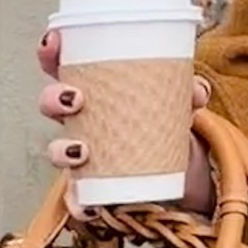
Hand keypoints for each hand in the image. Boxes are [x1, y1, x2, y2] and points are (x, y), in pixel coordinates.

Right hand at [37, 29, 215, 211]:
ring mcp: (82, 152)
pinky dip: (78, 202)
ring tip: (82, 150)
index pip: (61, 64)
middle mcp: (80, 118)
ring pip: (56, 149)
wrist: (176, 161)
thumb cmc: (163, 116)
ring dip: (61, 149)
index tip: (53, 41)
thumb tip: (197, 90)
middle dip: (53, 99)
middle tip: (75, 98)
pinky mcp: (92, 185)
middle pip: (50, 104)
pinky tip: (87, 206)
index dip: (50, 52)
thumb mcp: (178, 99)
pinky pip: (76, 196)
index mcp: (94, 86)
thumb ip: (189, 91)